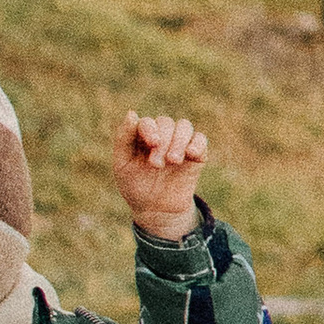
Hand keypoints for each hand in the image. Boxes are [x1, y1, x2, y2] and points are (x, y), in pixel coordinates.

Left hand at [114, 107, 207, 238]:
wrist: (156, 211)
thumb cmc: (135, 186)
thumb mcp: (122, 165)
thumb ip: (123, 139)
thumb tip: (132, 112)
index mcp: (142, 136)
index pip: (148, 122)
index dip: (150, 129)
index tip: (152, 143)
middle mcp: (162, 136)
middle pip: (166, 123)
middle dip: (163, 141)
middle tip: (156, 165)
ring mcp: (179, 144)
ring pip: (184, 126)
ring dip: (179, 140)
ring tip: (173, 161)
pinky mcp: (196, 155)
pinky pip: (200, 139)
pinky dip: (197, 143)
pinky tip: (190, 154)